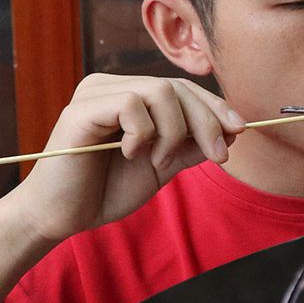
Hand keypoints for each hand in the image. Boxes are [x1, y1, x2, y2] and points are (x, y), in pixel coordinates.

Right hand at [4, 74, 243, 244]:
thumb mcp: (163, 165)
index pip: (182, 88)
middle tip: (218, 155)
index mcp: (129, 95)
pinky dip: (143, 134)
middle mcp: (110, 86)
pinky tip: (129, 154)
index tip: (239, 131)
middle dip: (207, 121)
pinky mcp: (80, 110)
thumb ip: (191, 145)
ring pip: (160, 92)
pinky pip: (132, 105)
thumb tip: (232, 129)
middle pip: (177, 87)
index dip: (215, 107)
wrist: (64, 216)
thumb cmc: (108, 189)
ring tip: (158, 161)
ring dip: (173, 132)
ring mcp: (93, 94)